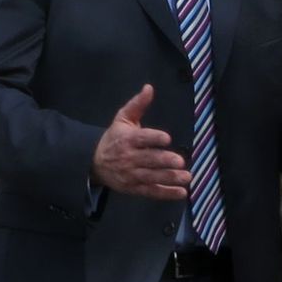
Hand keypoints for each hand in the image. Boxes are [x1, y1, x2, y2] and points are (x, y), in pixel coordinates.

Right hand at [91, 84, 190, 200]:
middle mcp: (129, 158)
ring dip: (170, 178)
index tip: (167, 138)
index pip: (142, 138)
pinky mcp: (134, 188)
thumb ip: (137, 104)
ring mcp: (131, 175)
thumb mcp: (122, 118)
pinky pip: (151, 191)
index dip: (154, 138)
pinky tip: (181, 192)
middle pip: (149, 160)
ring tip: (186, 177)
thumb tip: (149, 88)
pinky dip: (166, 193)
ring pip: (152, 177)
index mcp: (127, 139)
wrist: (94, 163)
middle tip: (180, 161)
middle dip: (165, 161)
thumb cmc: (114, 138)